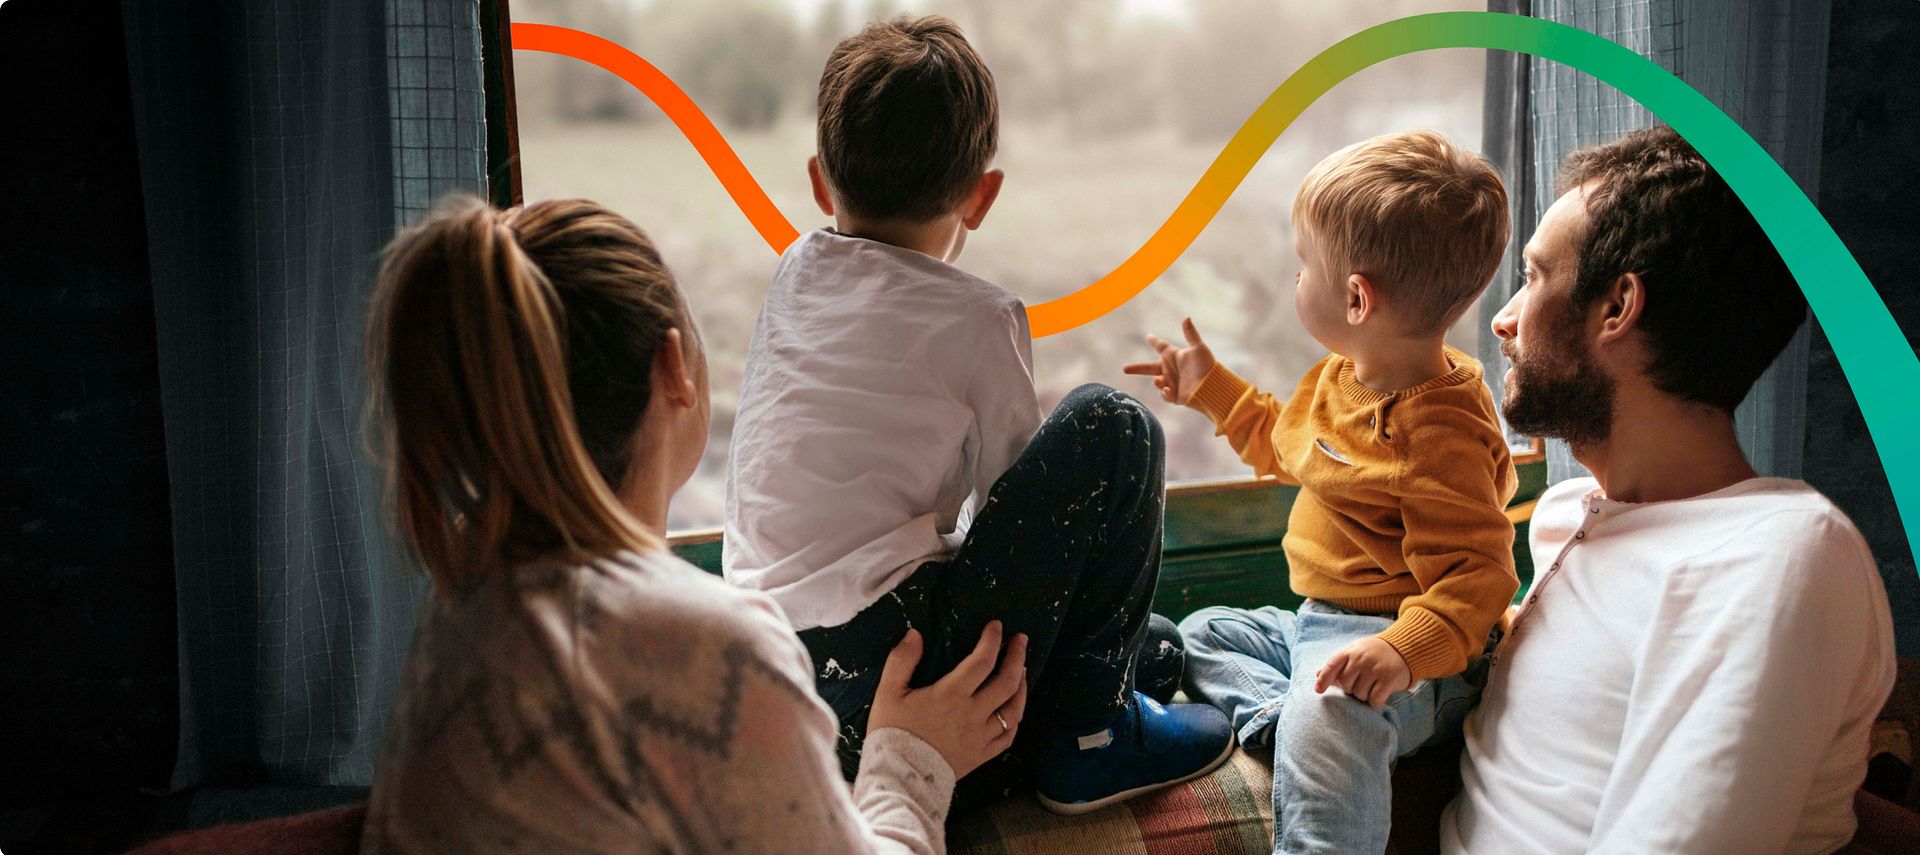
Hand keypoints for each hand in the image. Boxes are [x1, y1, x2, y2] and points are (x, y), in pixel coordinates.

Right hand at [867, 622, 1029, 777]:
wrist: (898, 778)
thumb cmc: (892, 732)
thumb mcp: (888, 692)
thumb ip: (902, 660)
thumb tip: (915, 634)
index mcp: (951, 695)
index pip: (982, 660)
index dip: (992, 640)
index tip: (996, 626)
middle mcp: (972, 714)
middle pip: (1007, 681)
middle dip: (1017, 656)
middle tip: (1021, 640)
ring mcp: (980, 737)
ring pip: (1014, 709)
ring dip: (1022, 686)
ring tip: (1023, 671)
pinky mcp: (981, 755)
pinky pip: (1007, 737)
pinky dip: (1015, 719)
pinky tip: (1014, 709)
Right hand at [1122, 317, 1215, 405]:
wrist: (1213, 386)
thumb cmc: (1207, 365)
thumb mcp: (1198, 348)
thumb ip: (1190, 334)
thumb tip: (1186, 318)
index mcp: (1174, 356)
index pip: (1160, 346)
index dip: (1154, 341)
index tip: (1148, 336)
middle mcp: (1170, 369)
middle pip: (1149, 368)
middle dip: (1137, 368)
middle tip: (1125, 369)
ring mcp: (1172, 383)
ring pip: (1156, 382)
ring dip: (1157, 381)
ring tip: (1160, 380)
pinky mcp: (1175, 396)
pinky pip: (1165, 395)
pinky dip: (1164, 393)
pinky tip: (1168, 390)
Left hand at [1314, 636, 1411, 709]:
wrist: (1404, 648)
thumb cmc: (1374, 653)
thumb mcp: (1354, 653)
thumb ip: (1337, 665)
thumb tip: (1316, 675)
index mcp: (1350, 651)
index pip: (1332, 665)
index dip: (1323, 679)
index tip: (1318, 691)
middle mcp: (1361, 658)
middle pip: (1346, 685)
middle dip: (1352, 689)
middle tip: (1363, 682)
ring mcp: (1375, 668)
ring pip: (1360, 694)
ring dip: (1365, 695)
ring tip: (1373, 685)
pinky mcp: (1389, 678)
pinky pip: (1374, 700)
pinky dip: (1376, 702)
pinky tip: (1380, 694)